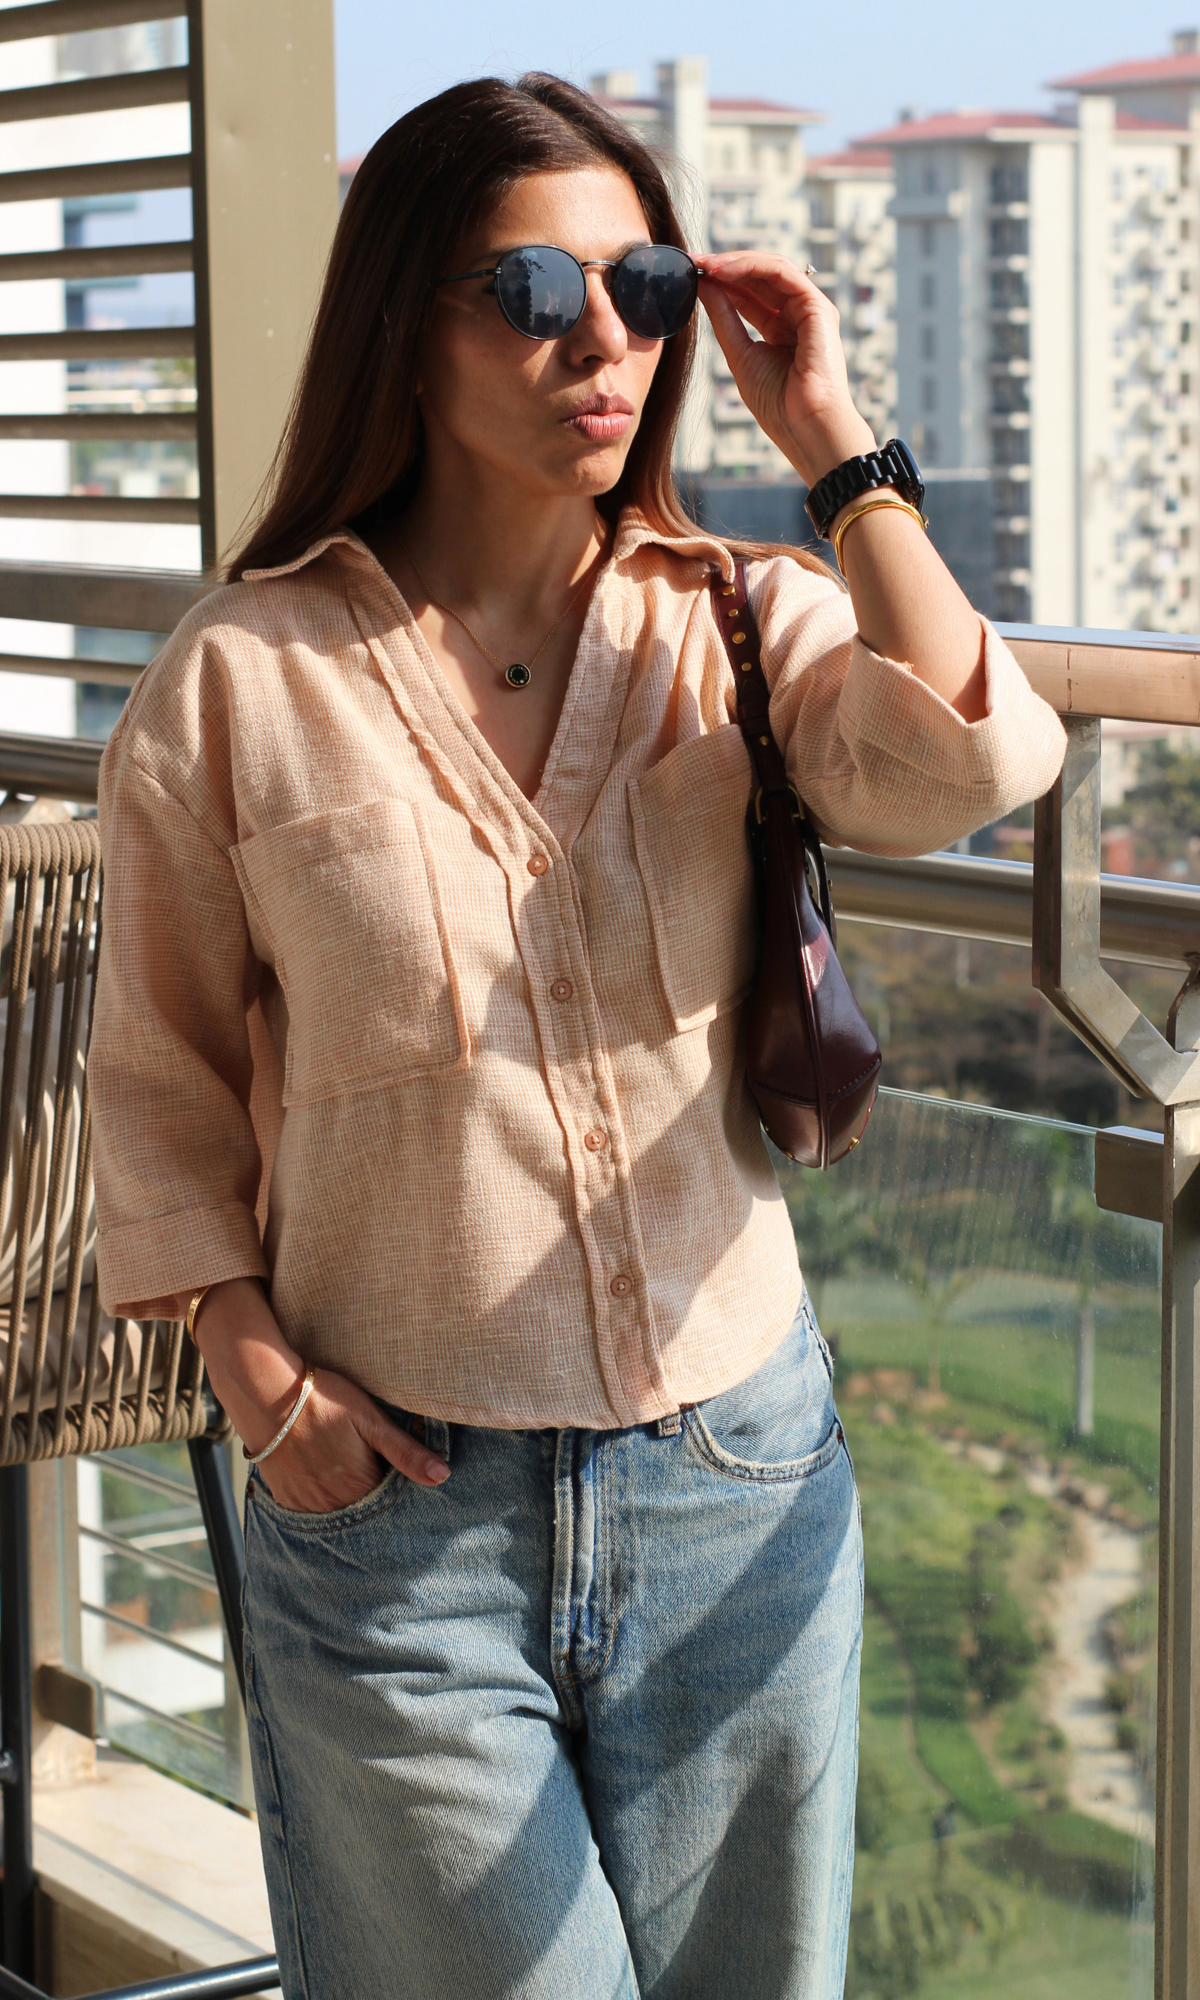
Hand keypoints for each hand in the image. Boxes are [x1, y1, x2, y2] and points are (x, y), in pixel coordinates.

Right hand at [191, 1277, 448, 1512]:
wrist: (266, 1392)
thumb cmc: (323, 1398)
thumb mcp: (372, 1419)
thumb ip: (406, 1451)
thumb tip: (442, 1476)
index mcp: (360, 1485)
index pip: (390, 1500)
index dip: (396, 1483)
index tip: (397, 1468)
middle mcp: (333, 1503)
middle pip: (364, 1508)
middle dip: (373, 1494)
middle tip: (367, 1463)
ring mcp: (306, 1503)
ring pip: (338, 1511)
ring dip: (348, 1498)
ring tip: (346, 1468)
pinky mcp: (285, 1497)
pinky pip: (311, 1509)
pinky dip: (322, 1499)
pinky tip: (324, 1475)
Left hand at [694, 251, 875, 487]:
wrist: (805, 427)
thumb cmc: (778, 404)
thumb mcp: (740, 355)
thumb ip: (724, 318)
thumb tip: (704, 287)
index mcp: (780, 328)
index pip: (749, 294)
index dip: (720, 282)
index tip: (689, 275)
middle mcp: (797, 314)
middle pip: (759, 277)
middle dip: (724, 267)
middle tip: (692, 262)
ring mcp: (810, 309)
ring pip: (771, 268)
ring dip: (735, 262)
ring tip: (704, 265)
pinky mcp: (817, 306)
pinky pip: (782, 273)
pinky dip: (752, 267)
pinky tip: (724, 271)